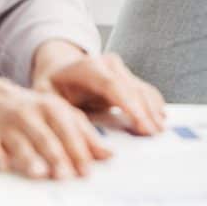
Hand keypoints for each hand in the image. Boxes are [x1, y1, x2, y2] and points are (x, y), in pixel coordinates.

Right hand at [0, 60, 111, 179]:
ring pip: (19, 141)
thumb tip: (109, 156)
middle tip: (66, 175)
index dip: (78, 150)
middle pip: (46, 137)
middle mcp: (31, 113)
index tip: (87, 171)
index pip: (69, 130)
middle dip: (57, 156)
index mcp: (53, 107)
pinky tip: (2, 165)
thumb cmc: (34, 112)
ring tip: (39, 173)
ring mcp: (6, 122)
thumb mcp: (61, 116)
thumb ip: (85, 135)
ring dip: (29, 157)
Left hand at [31, 44, 165, 136]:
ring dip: (152, 109)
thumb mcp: (46, 100)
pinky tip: (160, 116)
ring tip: (159, 129)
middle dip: (145, 111)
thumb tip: (80, 141)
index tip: (140, 124)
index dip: (129, 104)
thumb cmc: (51, 88)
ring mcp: (121, 69)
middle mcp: (107, 64)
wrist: (59, 69)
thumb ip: (63, 117)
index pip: (112, 85)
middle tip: (154, 132)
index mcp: (86, 68)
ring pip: (142, 89)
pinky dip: (153, 104)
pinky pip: (145, 90)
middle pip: (131, 88)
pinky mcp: (128, 77)